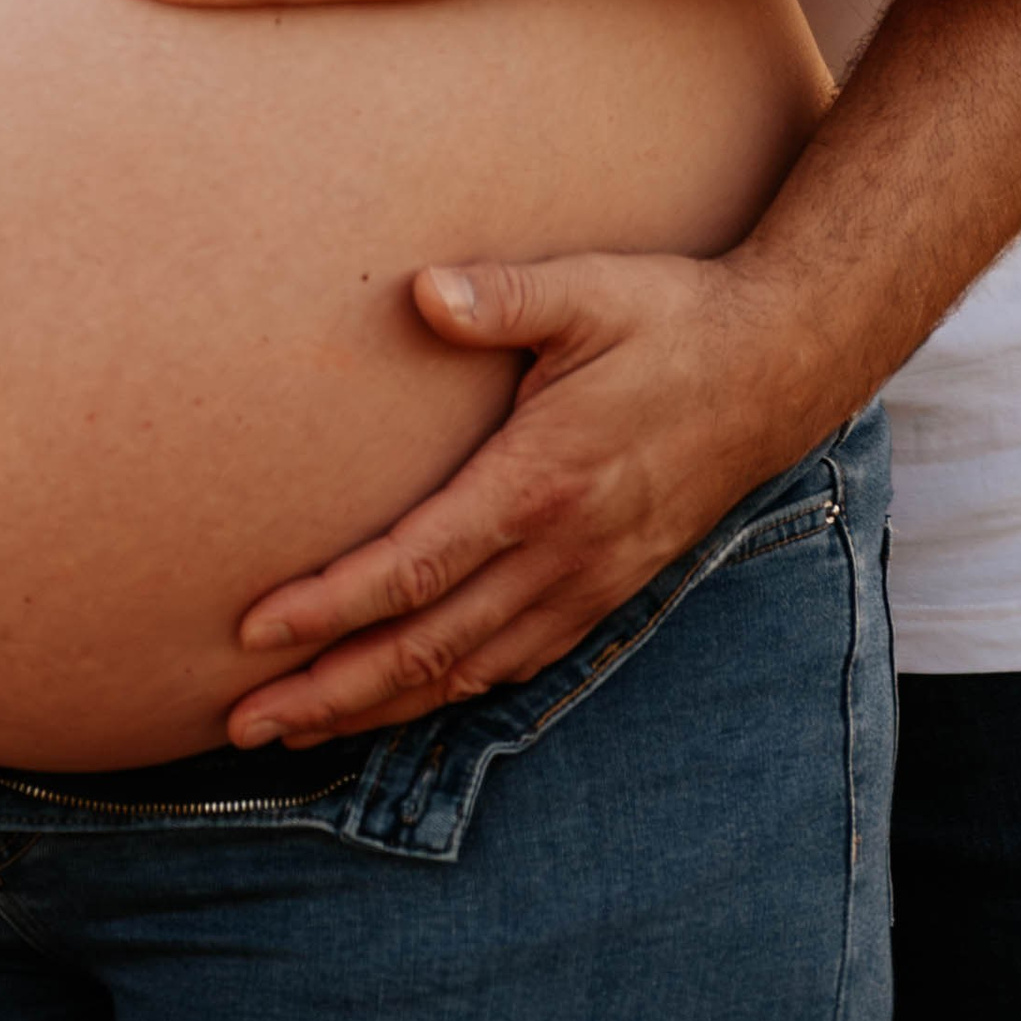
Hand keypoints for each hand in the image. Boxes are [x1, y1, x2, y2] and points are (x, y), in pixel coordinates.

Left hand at [219, 246, 824, 746]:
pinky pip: (514, 664)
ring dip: (377, 708)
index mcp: (540, 484)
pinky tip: (405, 699)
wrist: (778, 367)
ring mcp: (588, 583)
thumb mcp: (588, 290)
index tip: (253, 632)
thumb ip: (502, 296)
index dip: (329, 609)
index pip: (413, 570)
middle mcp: (562, 554)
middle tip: (242, 724)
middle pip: (426, 649)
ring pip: (466, 673)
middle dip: (329, 693)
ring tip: (298, 731)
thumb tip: (423, 292)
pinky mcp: (608, 588)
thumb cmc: (672, 320)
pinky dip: (447, 694)